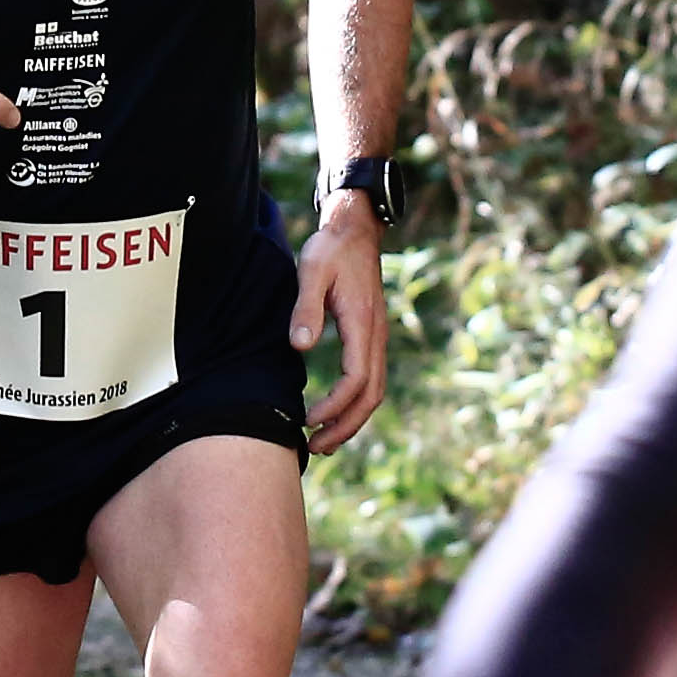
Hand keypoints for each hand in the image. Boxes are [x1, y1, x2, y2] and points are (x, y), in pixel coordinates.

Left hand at [293, 191, 389, 453]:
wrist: (356, 229)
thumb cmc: (331, 249)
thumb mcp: (311, 271)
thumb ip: (305, 308)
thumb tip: (300, 346)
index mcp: (363, 324)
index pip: (356, 379)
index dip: (335, 406)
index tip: (308, 419)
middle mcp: (376, 336)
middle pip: (371, 395)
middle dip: (346, 426)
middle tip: (316, 447)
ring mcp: (376, 337)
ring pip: (374, 391)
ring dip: (352, 420)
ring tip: (324, 440)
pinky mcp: (370, 335)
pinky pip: (370, 379)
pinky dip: (355, 404)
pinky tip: (335, 413)